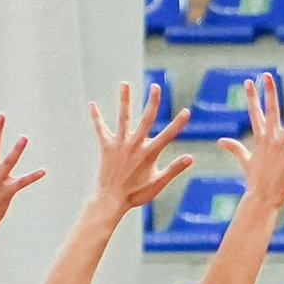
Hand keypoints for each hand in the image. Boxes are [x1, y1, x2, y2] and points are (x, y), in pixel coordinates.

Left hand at [88, 82, 193, 215]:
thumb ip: (174, 169)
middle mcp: (135, 145)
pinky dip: (96, 117)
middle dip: (152, 102)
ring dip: (124, 100)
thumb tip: (191, 158)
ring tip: (125, 83)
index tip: (187, 111)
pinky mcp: (106, 147)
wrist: (111, 200)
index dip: (178, 124)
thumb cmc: (136, 194)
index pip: (167, 135)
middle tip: (156, 86)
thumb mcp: (158, 183)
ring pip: (123, 118)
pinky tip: (92, 104)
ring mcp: (120, 145)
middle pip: (146, 119)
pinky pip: (101, 129)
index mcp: (149, 154)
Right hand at [216, 74, 283, 207]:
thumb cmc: (255, 180)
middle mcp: (270, 139)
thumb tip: (220, 140)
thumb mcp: (245, 160)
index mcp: (260, 138)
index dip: (251, 96)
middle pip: (269, 110)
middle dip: (269, 92)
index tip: (249, 81)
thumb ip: (234, 148)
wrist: (262, 198)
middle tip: (267, 75)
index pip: (254, 112)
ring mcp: (282, 146)